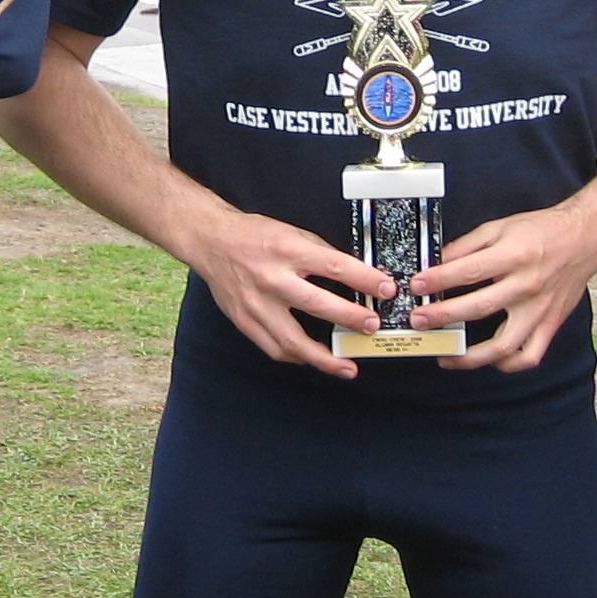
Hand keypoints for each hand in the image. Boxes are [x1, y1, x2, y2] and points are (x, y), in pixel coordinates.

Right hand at [180, 205, 388, 379]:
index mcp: (288, 249)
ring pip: (294, 339)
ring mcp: (257, 303)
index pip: (335, 267)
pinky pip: (274, 347)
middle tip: (372, 326)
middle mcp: (272, 278)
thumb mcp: (291, 232)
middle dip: (351, 318)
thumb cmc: (253, 235)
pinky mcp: (245, 320)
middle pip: (319, 304)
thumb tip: (354, 275)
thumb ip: (319, 253)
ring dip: (324, 357)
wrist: (210, 241)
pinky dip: (296, 356)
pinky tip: (312, 358)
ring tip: (347, 366)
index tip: (386, 289)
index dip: (365, 279)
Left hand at [408, 205, 596, 372]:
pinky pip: (529, 355)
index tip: (416, 286)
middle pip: (480, 307)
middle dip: (443, 317)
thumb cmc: (541, 231)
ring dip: (471, 356)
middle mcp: (528, 285)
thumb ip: (466, 245)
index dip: (438, 280)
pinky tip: (488, 360)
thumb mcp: (499, 227)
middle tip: (419, 321)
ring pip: (505, 345)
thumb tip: (436, 263)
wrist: (584, 238)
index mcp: (514, 255)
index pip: (468, 271)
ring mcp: (540, 309)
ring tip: (446, 356)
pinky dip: (508, 364)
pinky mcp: (550, 324)